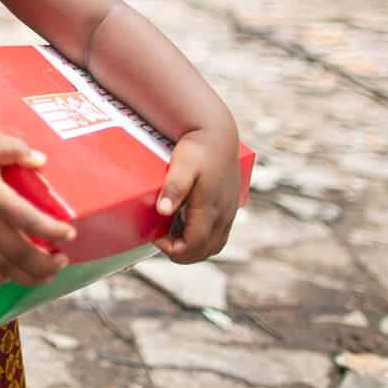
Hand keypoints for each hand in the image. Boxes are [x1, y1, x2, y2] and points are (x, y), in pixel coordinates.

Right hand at [0, 137, 75, 288]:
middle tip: (62, 259)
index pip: (31, 221)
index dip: (55, 232)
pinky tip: (9, 276)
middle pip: (23, 254)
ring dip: (31, 277)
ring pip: (6, 270)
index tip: (70, 234)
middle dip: (49, 263)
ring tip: (47, 274)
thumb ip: (14, 149)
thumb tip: (41, 160)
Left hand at [154, 129, 239, 263]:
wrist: (217, 134)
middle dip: (182, 254)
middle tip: (162, 241)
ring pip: (214, 245)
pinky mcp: (230, 208)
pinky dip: (203, 240)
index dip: (174, 250)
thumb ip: (174, 188)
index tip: (157, 239)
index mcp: (211, 208)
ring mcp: (229, 212)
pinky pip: (219, 235)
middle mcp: (224, 215)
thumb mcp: (182, 165)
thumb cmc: (197, 148)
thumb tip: (163, 210)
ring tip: (173, 238)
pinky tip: (187, 229)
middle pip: (205, 250)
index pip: (195, 245)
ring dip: (194, 249)